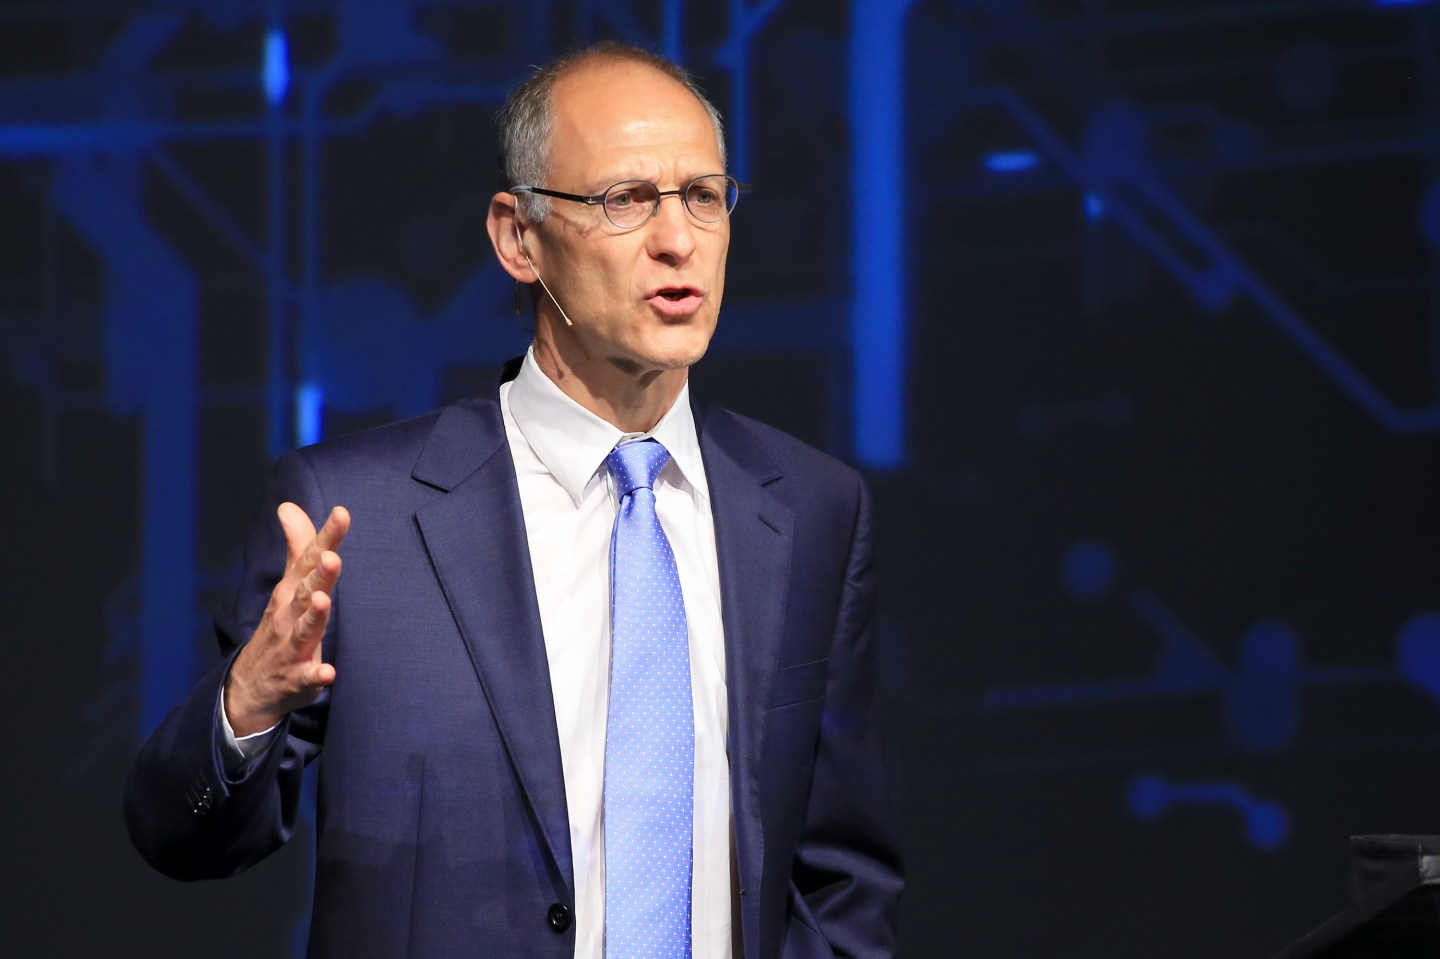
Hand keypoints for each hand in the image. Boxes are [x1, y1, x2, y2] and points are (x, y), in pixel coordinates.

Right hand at [224, 503, 350, 736]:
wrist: (251, 686)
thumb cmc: (279, 627)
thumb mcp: (289, 586)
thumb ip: (299, 546)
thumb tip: (289, 505)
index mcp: (292, 592)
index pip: (309, 559)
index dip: (327, 537)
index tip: (342, 513)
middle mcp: (288, 616)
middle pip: (306, 592)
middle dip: (319, 575)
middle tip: (332, 557)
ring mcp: (291, 648)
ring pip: (303, 631)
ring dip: (314, 617)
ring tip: (324, 600)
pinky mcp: (297, 680)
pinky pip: (307, 678)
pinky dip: (316, 675)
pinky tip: (328, 672)